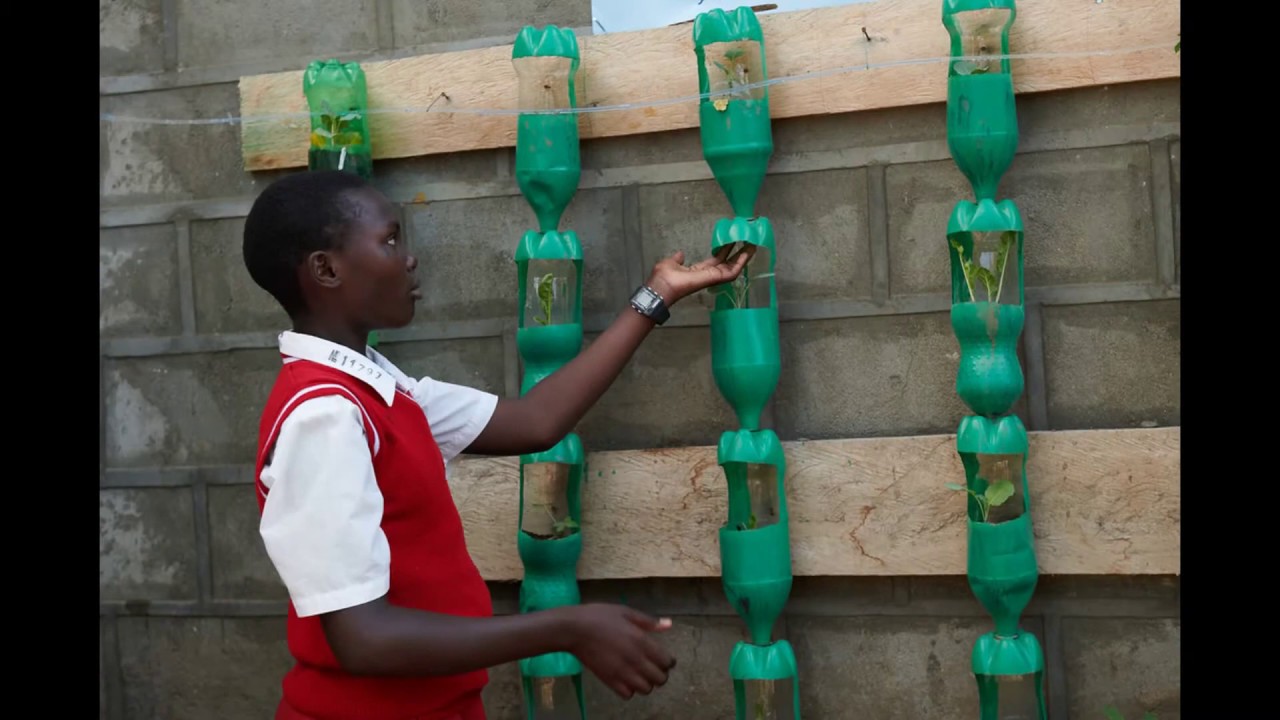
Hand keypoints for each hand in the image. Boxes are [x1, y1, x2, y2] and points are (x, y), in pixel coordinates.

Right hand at [558, 603, 675, 698]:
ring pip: (646, 689)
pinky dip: (631, 690)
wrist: (574, 629)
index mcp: (642, 641)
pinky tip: (627, 679)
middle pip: (660, 679)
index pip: (667, 662)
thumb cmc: (600, 616)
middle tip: (654, 667)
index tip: (664, 658)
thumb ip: (648, 622)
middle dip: (661, 674)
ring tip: (640, 674)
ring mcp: (622, 672)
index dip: (668, 661)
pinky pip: (628, 695)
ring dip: (647, 683)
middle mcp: (636, 660)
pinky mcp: (609, 681)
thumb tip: (669, 625)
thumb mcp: (626, 612)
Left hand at [645, 246, 752, 305]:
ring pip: (732, 268)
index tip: (732, 241)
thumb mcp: (671, 263)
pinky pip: (732, 272)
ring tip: (752, 246)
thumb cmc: (664, 277)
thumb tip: (680, 254)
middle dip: (738, 254)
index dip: (724, 250)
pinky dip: (741, 263)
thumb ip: (678, 259)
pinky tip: (748, 253)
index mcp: (698, 271)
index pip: (715, 260)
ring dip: (743, 257)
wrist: (661, 287)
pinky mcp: (715, 279)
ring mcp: (712, 278)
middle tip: (747, 242)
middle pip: (727, 264)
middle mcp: (707, 275)